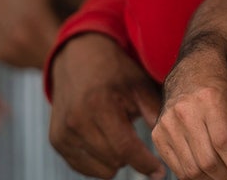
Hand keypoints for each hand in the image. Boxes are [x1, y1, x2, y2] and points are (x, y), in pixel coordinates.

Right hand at [49, 34, 166, 178]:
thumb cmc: (114, 71)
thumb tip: (170, 142)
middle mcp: (76, 120)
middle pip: (115, 160)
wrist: (77, 57)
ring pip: (101, 169)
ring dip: (116, 160)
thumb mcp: (139, 86)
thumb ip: (155, 114)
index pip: (125, 148)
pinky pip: (84, 168)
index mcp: (99, 105)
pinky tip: (104, 141)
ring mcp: (63, 132)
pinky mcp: (56, 140)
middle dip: (133, 158)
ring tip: (118, 135)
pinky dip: (99, 161)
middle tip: (140, 143)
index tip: (160, 171)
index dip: (146, 163)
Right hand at [153, 50, 226, 179]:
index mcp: (208, 98)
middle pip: (208, 161)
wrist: (193, 68)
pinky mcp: (157, 134)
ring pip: (192, 169)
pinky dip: (195, 176)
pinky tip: (210, 173)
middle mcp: (184, 110)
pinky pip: (177, 168)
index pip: (225, 143)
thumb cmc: (224, 84)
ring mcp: (167, 123)